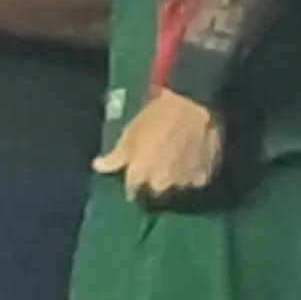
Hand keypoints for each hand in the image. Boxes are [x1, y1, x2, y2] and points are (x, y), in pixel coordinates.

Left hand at [96, 90, 222, 207]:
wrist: (195, 105)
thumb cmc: (156, 117)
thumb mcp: (130, 134)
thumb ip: (114, 157)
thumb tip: (97, 167)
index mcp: (139, 176)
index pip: (132, 193)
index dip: (133, 184)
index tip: (135, 176)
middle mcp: (160, 186)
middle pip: (153, 194)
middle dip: (152, 184)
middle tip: (156, 166)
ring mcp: (182, 184)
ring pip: (174, 189)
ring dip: (172, 181)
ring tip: (174, 163)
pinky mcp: (203, 178)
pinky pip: (193, 183)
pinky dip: (190, 176)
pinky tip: (190, 162)